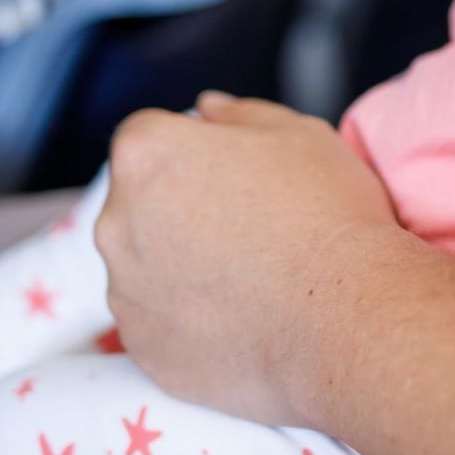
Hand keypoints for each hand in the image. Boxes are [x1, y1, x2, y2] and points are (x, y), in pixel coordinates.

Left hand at [95, 94, 400, 427]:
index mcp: (148, 155)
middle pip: (138, 200)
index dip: (193, 148)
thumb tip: (207, 109)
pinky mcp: (141, 346)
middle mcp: (116, 220)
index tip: (233, 170)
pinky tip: (241, 311)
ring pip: (145, 261)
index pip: (149, 135)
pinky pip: (157, 318)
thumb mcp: (298, 132)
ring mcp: (124, 289)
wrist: (338, 314)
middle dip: (179, 203)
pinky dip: (188, 313)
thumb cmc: (323, 210)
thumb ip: (240, 113)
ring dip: (180, 259)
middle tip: (247, 219)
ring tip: (249, 271)